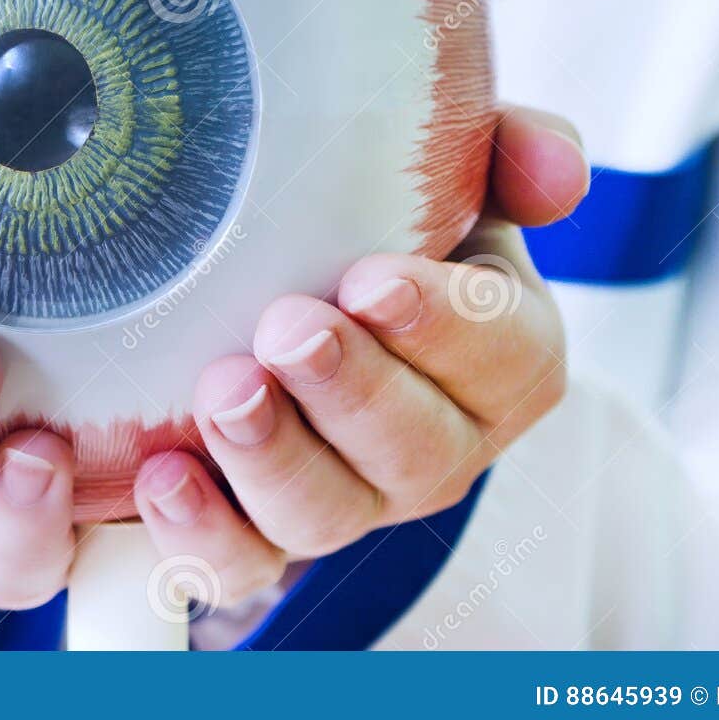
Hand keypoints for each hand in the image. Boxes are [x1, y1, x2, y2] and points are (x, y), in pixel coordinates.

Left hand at [130, 105, 587, 602]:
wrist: (275, 280)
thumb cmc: (376, 226)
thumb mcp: (451, 175)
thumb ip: (511, 153)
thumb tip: (556, 172)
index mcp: (499, 359)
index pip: (506, 358)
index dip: (446, 326)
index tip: (372, 280)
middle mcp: (432, 448)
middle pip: (416, 451)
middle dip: (352, 390)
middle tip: (288, 329)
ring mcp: (346, 501)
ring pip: (327, 515)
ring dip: (274, 459)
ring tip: (223, 393)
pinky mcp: (256, 537)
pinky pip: (237, 566)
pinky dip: (200, 533)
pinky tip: (163, 478)